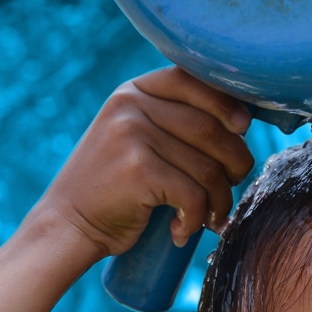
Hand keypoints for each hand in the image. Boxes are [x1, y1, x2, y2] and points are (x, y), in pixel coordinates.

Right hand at [35, 67, 255, 258]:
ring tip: (212, 216)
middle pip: (211, 128)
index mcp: (134, 91)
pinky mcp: (138, 170)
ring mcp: (132, 135)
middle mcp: (132, 106)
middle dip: (235, 162)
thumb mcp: (135, 137)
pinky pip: (193, 194)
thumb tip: (242, 119)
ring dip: (221, 199)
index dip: (228, 103)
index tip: (243, 127)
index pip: (194, 80)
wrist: (67, 225)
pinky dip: (198, 219)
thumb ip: (172, 120)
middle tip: (231, 185)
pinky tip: (184, 231)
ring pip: (208, 167)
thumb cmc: (114, 188)